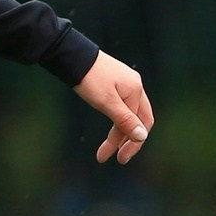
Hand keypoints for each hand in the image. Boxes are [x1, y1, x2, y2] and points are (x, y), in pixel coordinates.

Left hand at [76, 51, 155, 165]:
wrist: (72, 57)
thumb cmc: (88, 79)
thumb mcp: (106, 103)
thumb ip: (124, 120)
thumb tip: (142, 137)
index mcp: (136, 91)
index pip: (142, 123)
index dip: (133, 143)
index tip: (120, 159)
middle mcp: (135, 86)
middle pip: (137, 120)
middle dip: (124, 141)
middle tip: (111, 158)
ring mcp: (125, 84)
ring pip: (127, 114)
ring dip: (117, 134)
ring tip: (103, 151)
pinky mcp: (115, 83)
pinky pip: (121, 107)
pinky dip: (115, 121)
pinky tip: (108, 130)